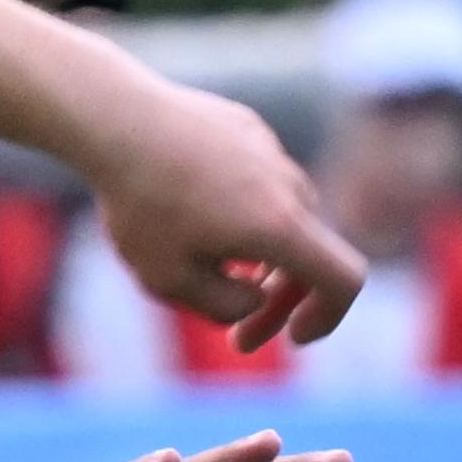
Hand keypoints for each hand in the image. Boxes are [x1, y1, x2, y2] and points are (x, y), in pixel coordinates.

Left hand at [94, 77, 364, 350]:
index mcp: (281, 227)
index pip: (344, 279)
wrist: (118, 120)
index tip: (296, 335)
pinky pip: (260, 186)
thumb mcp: (169, 280)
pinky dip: (242, 216)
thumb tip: (255, 299)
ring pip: (284, 220)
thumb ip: (223, 307)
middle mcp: (290, 186)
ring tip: (202, 272)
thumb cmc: (140, 205)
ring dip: (260, 260)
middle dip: (279, 304)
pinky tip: (188, 218)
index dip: (330, 316)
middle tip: (238, 341)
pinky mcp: (250, 131)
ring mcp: (273, 153)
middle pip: (309, 256)